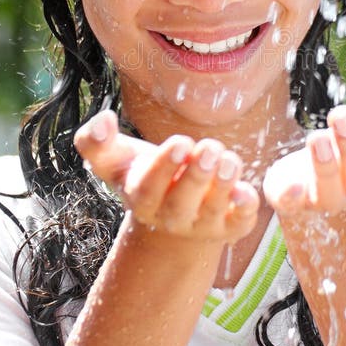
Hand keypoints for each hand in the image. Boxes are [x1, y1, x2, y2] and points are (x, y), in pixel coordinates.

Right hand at [74, 111, 258, 241]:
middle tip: (208, 148)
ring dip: (222, 185)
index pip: (148, 188)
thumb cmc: (144, 177)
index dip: (163, 167)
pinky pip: (239, 223)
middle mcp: (171, 217)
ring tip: (229, 160)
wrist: (172, 218)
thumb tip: (101, 119)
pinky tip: (248, 190)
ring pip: (212, 210)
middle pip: (181, 202)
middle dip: (196, 175)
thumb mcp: (118, 161)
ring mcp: (202, 224)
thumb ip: (97, 142)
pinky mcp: (230, 226)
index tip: (180, 142)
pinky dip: (245, 209)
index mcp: (142, 199)